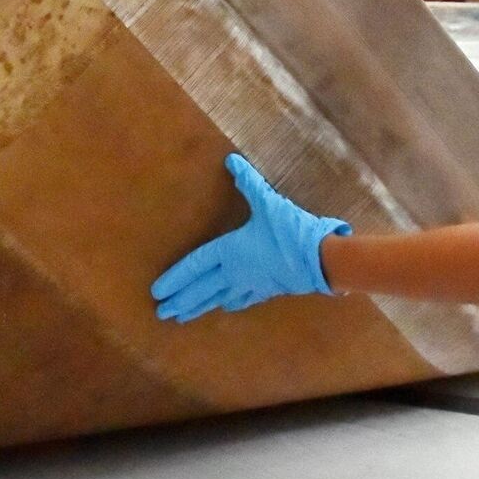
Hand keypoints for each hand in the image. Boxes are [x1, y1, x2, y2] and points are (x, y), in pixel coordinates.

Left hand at [152, 155, 351, 322]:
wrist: (320, 260)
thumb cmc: (290, 231)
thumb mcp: (267, 203)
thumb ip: (248, 182)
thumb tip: (231, 161)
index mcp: (229, 251)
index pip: (195, 266)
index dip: (175, 278)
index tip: (158, 292)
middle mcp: (235, 271)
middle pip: (202, 289)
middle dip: (181, 300)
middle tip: (162, 312)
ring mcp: (250, 283)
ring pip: (218, 298)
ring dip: (199, 307)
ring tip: (182, 318)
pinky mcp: (267, 289)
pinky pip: (242, 299)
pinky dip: (230, 303)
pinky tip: (225, 307)